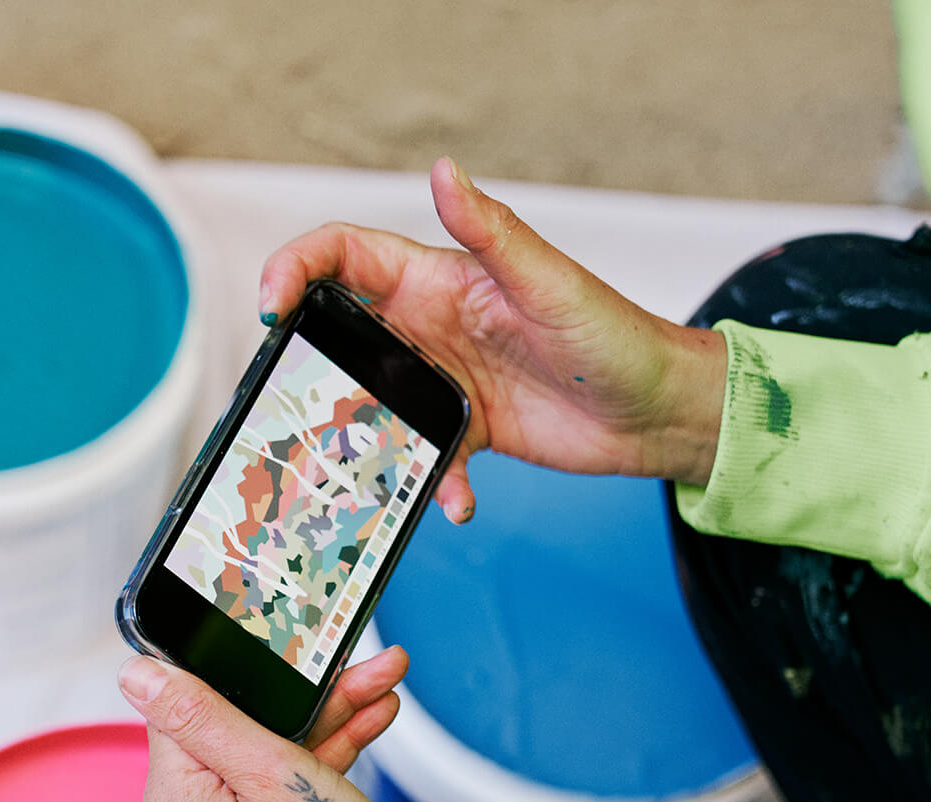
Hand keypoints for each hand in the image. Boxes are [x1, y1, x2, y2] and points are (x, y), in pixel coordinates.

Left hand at [119, 648, 411, 801]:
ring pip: (274, 746)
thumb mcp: (266, 770)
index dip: (233, 668)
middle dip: (303, 690)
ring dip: (331, 713)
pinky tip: (374, 717)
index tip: (277, 636)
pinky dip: (330, 751)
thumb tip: (133, 672)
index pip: (184, 704)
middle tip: (350, 659)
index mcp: (176, 795)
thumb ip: (201, 715)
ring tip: (382, 678)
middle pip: (238, 721)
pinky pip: (290, 779)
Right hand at [260, 158, 728, 515]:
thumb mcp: (547, 282)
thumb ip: (491, 231)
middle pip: (337, 335)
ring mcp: (440, 380)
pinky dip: (430, 485)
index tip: (274, 305)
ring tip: (367, 468)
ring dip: (362, 439)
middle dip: (307, 366)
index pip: (344, 258)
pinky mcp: (461, 430)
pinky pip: (419, 459)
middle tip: (296, 404)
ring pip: (368, 405)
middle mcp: (428, 327)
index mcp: (437, 279)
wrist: (656, 411)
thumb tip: (442, 171)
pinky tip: (457, 501)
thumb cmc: (614, 335)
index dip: (296, 269)